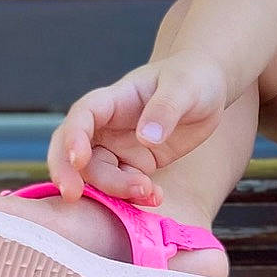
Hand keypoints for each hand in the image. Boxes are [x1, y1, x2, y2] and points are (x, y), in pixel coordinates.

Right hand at [45, 49, 229, 202]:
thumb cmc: (192, 78)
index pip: (83, 115)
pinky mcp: (134, 165)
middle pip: (73, 149)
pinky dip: (135, 196)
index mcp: (114, 99)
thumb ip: (165, 109)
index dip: (73, 136)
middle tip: (73, 195)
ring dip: (115, 189)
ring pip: (98, 174)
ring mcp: (118, 147)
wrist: (208, 91)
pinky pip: (124, 186)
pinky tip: (156, 198)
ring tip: (148, 193)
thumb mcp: (184, 87)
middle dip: (67, 172)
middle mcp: (108, 125)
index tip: (78, 159)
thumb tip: (146, 138)